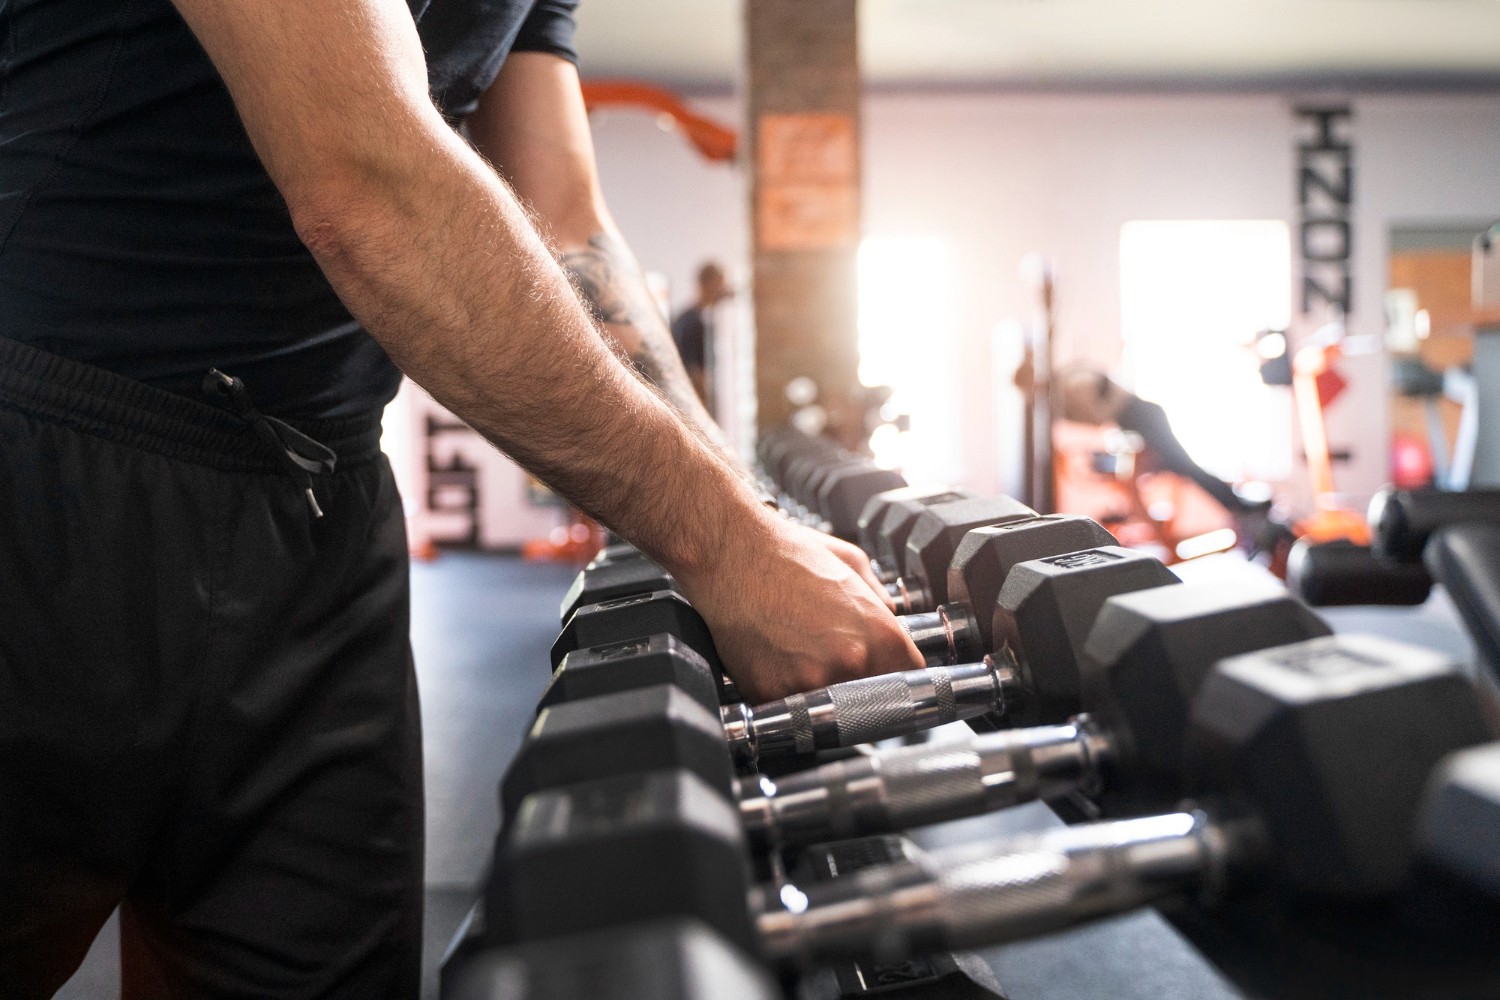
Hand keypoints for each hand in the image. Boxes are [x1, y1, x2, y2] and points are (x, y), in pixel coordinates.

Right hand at [676, 516, 923, 702]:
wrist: (730, 553)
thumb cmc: (787, 553)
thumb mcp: (852, 562)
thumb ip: (880, 597)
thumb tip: (892, 615)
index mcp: (880, 636)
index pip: (909, 680)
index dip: (896, 677)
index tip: (885, 676)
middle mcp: (850, 665)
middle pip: (869, 701)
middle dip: (856, 686)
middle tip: (831, 660)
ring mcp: (810, 684)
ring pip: (825, 709)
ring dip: (816, 692)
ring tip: (795, 655)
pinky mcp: (770, 694)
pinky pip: (784, 708)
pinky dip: (779, 691)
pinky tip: (771, 660)